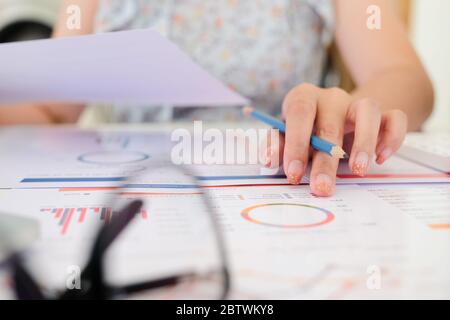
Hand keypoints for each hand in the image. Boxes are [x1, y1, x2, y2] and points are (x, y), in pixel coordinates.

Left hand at [263, 84, 407, 196]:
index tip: (294, 174)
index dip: (296, 144)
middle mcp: (331, 97)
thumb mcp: (286, 137)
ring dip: (364, 142)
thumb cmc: (305, 131)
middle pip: (330, 123)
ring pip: (368, 111)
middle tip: (322, 187)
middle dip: (326, 160)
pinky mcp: (382, 115)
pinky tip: (381, 159)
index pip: (299, 114)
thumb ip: (277, 146)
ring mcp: (358, 103)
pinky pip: (395, 118)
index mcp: (303, 98)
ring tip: (359, 170)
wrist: (336, 117)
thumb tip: (268, 158)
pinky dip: (391, 137)